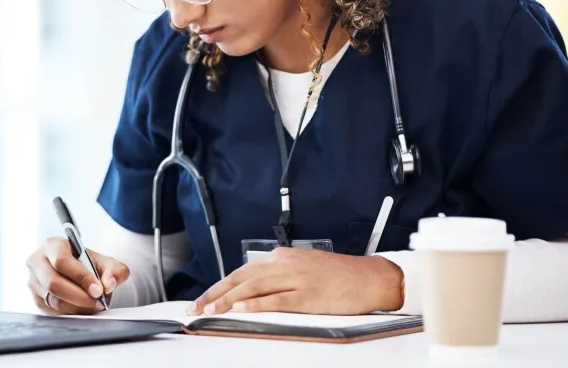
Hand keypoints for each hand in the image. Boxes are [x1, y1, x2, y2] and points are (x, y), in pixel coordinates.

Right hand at [26, 237, 129, 314]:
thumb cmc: (89, 264)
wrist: (77, 272)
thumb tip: (108, 285)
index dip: (81, 277)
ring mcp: (33, 282)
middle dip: (79, 296)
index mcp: (52, 245)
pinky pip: (51, 311)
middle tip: (97, 303)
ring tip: (93, 307)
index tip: (98, 290)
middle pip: (53, 283)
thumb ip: (115, 270)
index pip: (62, 261)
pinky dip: (70, 313)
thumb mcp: (106, 262)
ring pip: (52, 299)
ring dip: (76, 307)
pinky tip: (82, 310)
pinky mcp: (36, 299)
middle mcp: (37, 262)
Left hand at [186, 247, 402, 315]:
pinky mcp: (308, 295)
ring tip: (210, 311)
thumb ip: (279, 276)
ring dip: (228, 300)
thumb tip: (252, 291)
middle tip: (196, 307)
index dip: (219, 286)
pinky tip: (241, 309)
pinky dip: (256, 304)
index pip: (242, 272)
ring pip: (253, 288)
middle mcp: (285, 264)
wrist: (370, 278)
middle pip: (241, 278)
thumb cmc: (339, 277)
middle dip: (215, 293)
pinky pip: (277, 299)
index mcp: (282, 257)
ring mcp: (296, 278)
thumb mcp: (303, 268)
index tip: (203, 299)